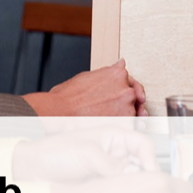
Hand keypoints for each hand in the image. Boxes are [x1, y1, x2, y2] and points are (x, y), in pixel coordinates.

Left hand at [11, 127, 157, 182]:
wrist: (31, 171)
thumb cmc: (54, 153)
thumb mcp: (86, 154)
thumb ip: (112, 165)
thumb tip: (134, 174)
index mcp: (113, 137)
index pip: (142, 144)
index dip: (149, 158)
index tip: (151, 173)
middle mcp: (114, 154)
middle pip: (140, 164)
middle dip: (142, 176)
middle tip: (142, 189)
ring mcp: (107, 172)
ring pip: (130, 181)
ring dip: (131, 189)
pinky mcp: (100, 188)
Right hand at [24, 59, 146, 116]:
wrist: (59, 113)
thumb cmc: (68, 97)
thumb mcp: (89, 75)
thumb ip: (109, 72)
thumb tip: (120, 63)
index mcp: (117, 74)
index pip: (130, 81)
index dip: (126, 89)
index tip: (125, 95)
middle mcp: (125, 89)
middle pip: (133, 97)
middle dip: (125, 103)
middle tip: (115, 111)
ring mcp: (126, 107)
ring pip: (133, 113)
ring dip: (125, 116)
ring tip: (109, 121)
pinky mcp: (124, 123)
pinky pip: (131, 127)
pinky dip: (124, 128)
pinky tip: (112, 129)